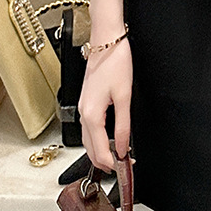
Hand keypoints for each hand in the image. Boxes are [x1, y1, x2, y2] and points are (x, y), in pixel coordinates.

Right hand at [78, 38, 132, 171]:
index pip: (100, 151)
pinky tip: (109, 139)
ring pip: (88, 140)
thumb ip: (124, 125)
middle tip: (125, 166)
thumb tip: (124, 147)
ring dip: (101, 151)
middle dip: (106, 161)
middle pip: (91, 149)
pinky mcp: (87, 102)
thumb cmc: (115, 63)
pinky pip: (90, 128)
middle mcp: (83, 114)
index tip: (127, 168)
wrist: (107, 42)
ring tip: (119, 156)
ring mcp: (83, 108)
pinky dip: (99, 139)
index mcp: (91, 115)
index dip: (114, 163)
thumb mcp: (124, 96)